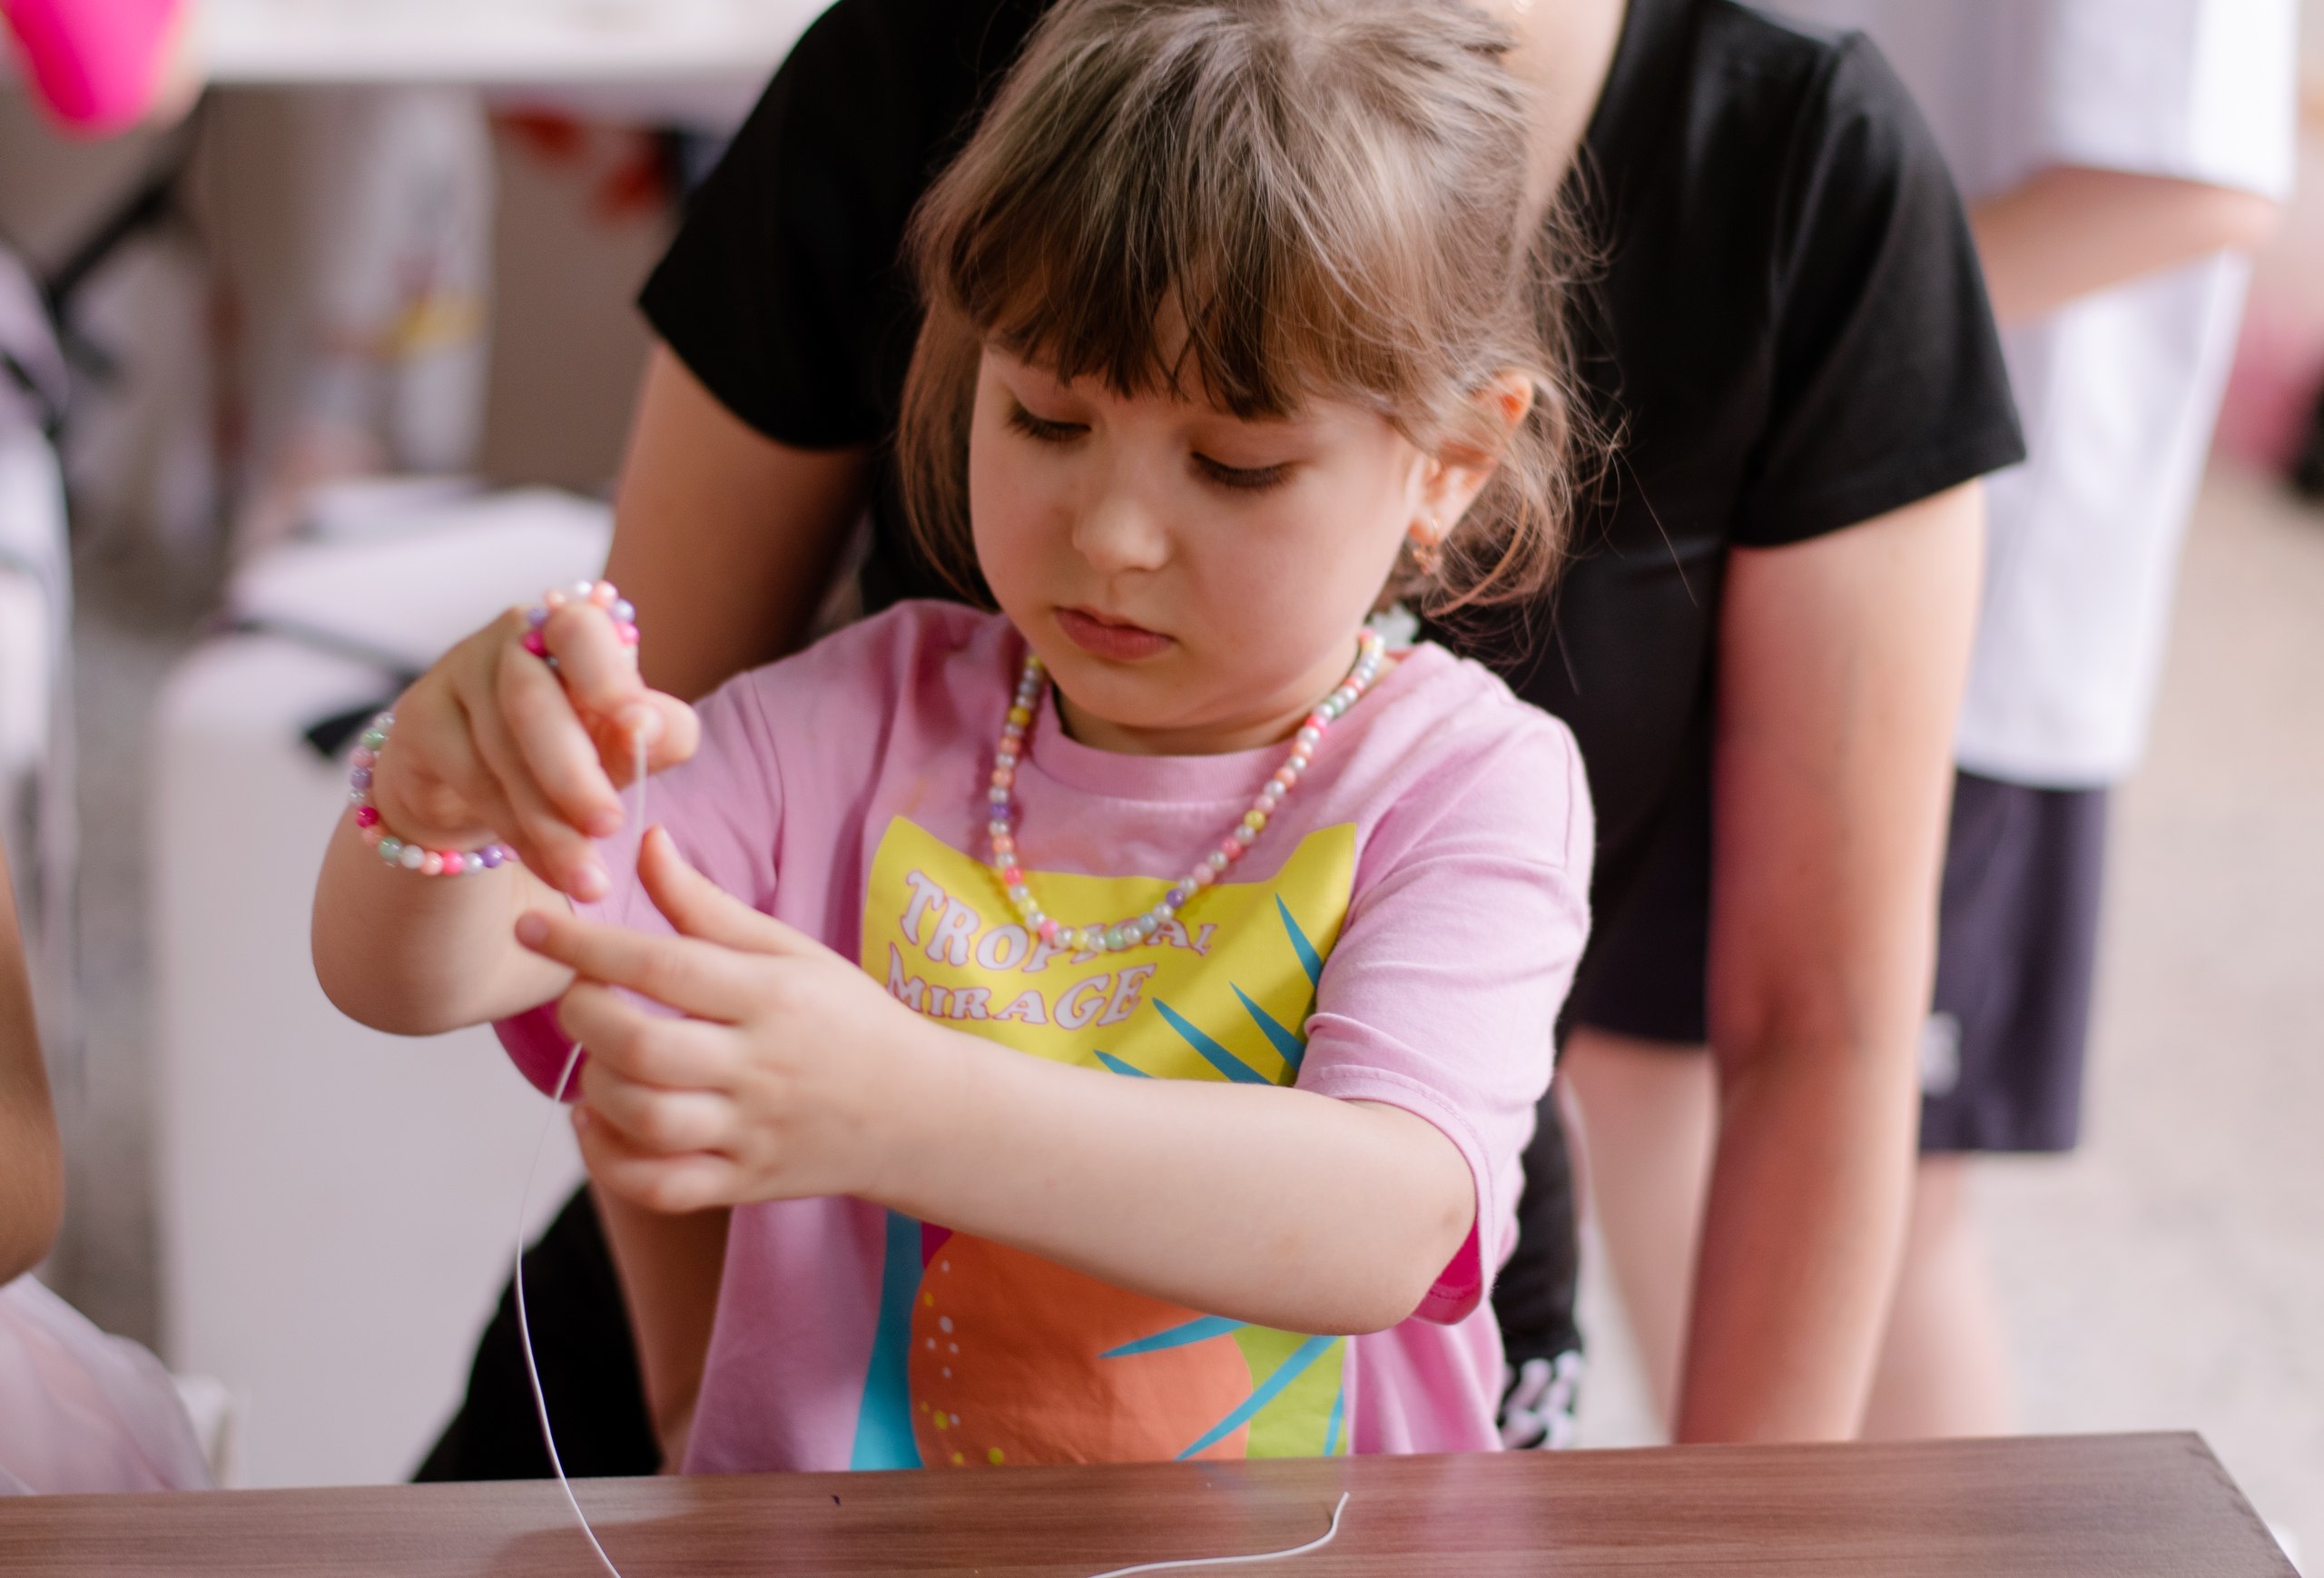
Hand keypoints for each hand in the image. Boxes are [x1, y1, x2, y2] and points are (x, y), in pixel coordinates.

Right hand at [369, 596, 700, 899]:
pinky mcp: (421, 718)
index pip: (582, 629)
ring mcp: (458, 672)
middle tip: (611, 828)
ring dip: (548, 825)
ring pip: (500, 753)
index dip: (607, 676)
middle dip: (574, 775)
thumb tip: (646, 727)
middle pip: (532, 702)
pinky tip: (550, 870)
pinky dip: (517, 835)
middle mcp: (512, 639)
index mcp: (572, 628)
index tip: (637, 725)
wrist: (475, 778)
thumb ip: (653, 734)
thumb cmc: (571, 746)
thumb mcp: (622, 743)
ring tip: (588, 879)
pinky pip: (470, 781)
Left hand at [515, 827, 930, 1212]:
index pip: (664, 965)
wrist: (920, 1113)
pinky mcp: (744, 1184)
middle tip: (579, 997)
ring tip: (599, 1059)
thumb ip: (707, 906)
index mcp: (773, 995)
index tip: (534, 926)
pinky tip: (600, 1120)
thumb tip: (646, 843)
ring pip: (645, 1119)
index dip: (586, 946)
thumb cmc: (848, 1019)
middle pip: (642, 1047)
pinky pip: (658, 1186)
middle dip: (583, 1016)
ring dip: (596, 1086)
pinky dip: (609, 1160)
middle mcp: (762, 1065)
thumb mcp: (791, 951)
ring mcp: (753, 1132)